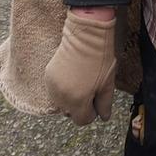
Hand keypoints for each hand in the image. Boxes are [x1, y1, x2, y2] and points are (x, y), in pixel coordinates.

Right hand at [44, 10, 117, 124]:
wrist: (85, 36)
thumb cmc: (99, 58)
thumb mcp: (108, 83)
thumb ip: (105, 104)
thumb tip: (104, 117)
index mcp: (78, 101)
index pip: (82, 120)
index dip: (91, 113)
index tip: (96, 100)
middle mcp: (62, 97)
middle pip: (71, 113)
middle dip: (80, 106)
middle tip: (90, 88)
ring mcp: (53, 87)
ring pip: (61, 103)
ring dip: (70, 98)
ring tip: (81, 81)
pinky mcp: (48, 76)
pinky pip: (55, 91)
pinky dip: (63, 89)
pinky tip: (72, 76)